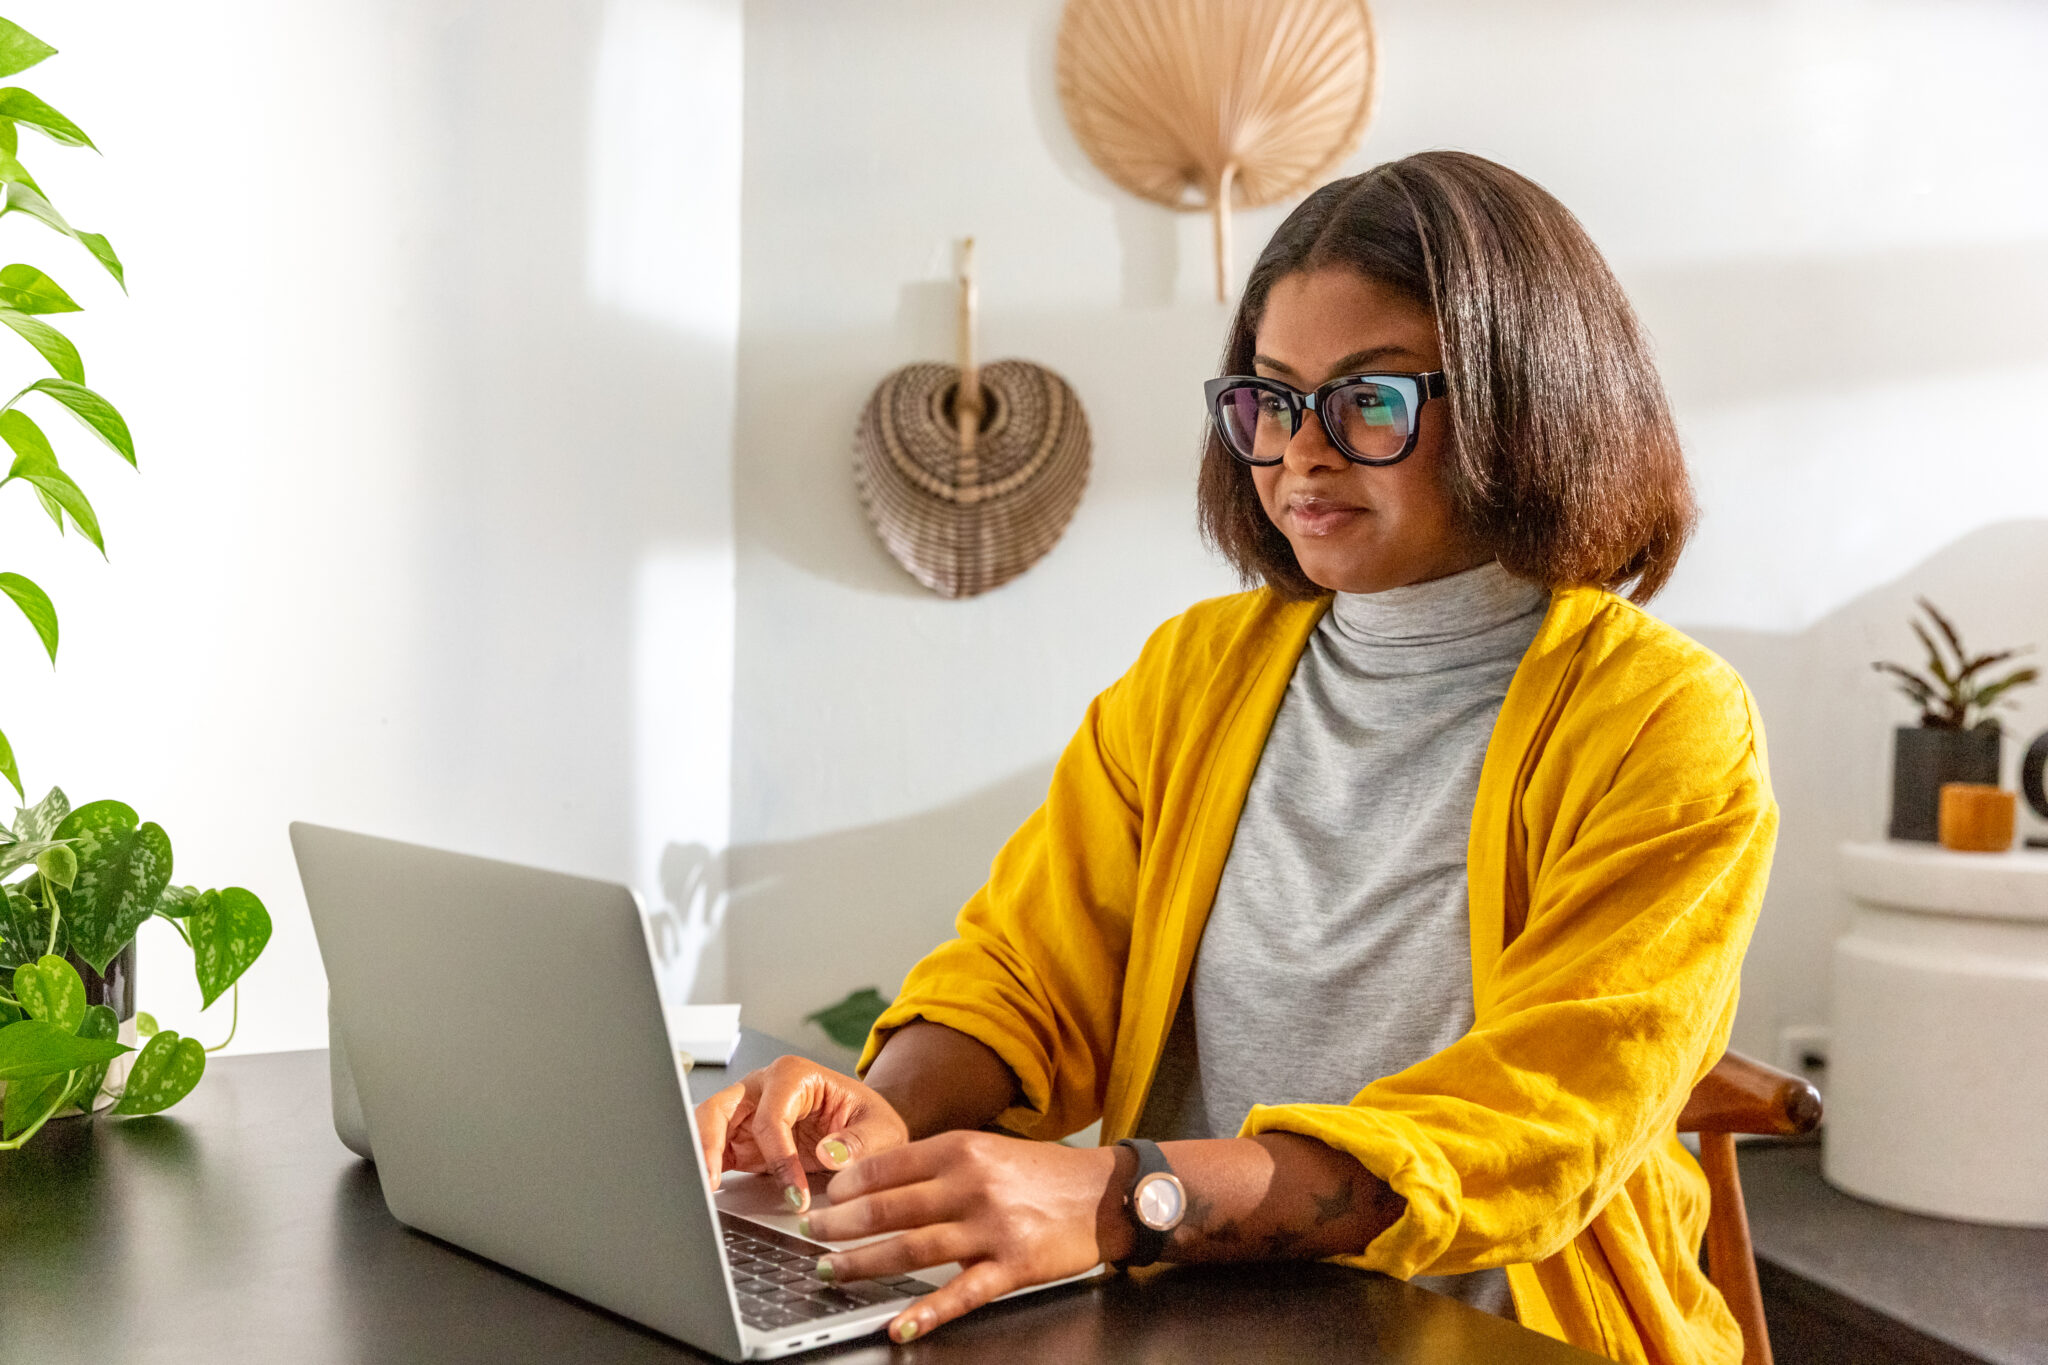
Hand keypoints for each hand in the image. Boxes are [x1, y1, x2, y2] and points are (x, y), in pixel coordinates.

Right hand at [695, 1055, 909, 1211]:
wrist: (865, 1128)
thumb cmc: (869, 1119)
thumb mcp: (880, 1129)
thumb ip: (859, 1142)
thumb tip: (831, 1154)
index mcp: (793, 1075)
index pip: (772, 1117)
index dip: (780, 1157)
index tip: (797, 1193)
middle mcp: (762, 1088)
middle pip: (719, 1109)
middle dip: (709, 1144)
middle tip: (710, 1182)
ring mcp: (747, 1113)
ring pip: (708, 1128)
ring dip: (702, 1157)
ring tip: (703, 1190)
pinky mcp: (741, 1140)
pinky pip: (716, 1152)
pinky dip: (709, 1170)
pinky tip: (710, 1190)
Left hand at [801, 1130, 1133, 1344]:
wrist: (1108, 1193)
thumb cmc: (1045, 1173)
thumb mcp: (989, 1150)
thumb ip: (939, 1164)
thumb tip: (876, 1180)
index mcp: (962, 1150)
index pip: (886, 1166)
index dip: (845, 1186)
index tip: (823, 1199)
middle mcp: (972, 1184)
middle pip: (889, 1208)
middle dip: (840, 1226)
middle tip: (812, 1236)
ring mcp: (992, 1227)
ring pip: (911, 1249)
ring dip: (862, 1264)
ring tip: (831, 1272)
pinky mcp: (1012, 1266)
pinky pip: (960, 1294)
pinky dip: (925, 1313)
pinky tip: (898, 1325)